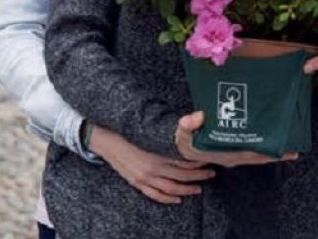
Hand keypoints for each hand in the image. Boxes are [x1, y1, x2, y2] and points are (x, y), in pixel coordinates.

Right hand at [88, 125, 214, 204]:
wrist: (106, 139)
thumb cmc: (129, 130)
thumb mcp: (149, 125)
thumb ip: (171, 126)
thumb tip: (195, 118)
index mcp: (157, 152)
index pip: (183, 160)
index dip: (197, 161)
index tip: (209, 158)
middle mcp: (152, 167)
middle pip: (181, 175)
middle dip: (198, 175)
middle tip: (211, 172)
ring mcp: (144, 177)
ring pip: (170, 188)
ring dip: (186, 189)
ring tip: (199, 188)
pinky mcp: (137, 182)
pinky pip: (154, 195)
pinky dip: (168, 198)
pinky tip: (178, 199)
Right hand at [174, 111, 298, 166]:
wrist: (182, 147)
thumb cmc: (186, 139)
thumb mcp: (184, 131)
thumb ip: (188, 123)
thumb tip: (198, 116)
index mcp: (224, 154)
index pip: (249, 154)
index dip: (265, 153)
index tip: (281, 151)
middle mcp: (232, 157)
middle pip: (258, 157)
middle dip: (276, 155)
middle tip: (294, 150)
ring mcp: (234, 155)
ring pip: (257, 156)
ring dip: (272, 152)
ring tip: (289, 145)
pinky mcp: (233, 151)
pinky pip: (252, 151)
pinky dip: (263, 148)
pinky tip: (272, 141)